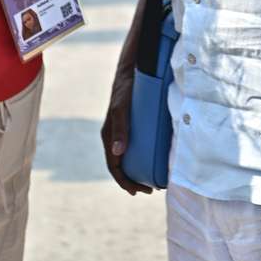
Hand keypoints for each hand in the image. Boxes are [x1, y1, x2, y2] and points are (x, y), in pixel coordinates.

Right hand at [100, 69, 152, 195]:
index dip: (125, 182)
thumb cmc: (125, 88)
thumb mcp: (122, 109)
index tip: (139, 191)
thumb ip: (119, 128)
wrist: (131, 68)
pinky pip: (132, 144)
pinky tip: (151, 157)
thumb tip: (118, 152)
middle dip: (133, 180)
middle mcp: (114, 136)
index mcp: (108, 136)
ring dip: (136, 170)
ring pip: (126, 156)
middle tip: (150, 189)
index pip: (114, 167)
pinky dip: (140, 156)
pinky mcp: (130, 122)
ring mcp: (122, 129)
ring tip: (152, 178)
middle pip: (120, 164)